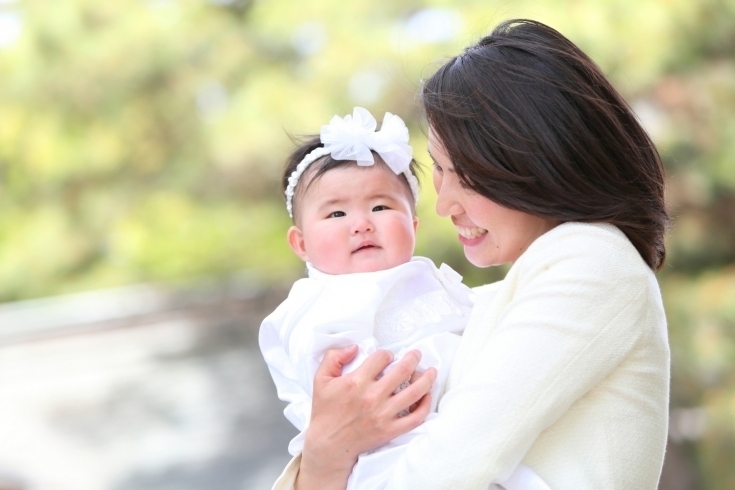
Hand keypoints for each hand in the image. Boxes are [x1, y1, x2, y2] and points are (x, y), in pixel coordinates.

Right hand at [295, 346, 436, 489]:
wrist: (328, 444)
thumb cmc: (325, 411)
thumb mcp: (321, 379)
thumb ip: (333, 357)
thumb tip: (354, 347)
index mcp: (356, 382)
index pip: (381, 358)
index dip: (386, 353)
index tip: (387, 356)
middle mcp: (372, 397)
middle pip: (402, 371)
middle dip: (413, 358)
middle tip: (416, 354)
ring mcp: (384, 414)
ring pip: (414, 392)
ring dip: (426, 378)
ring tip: (431, 371)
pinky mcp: (390, 430)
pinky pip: (416, 417)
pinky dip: (425, 405)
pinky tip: (426, 396)